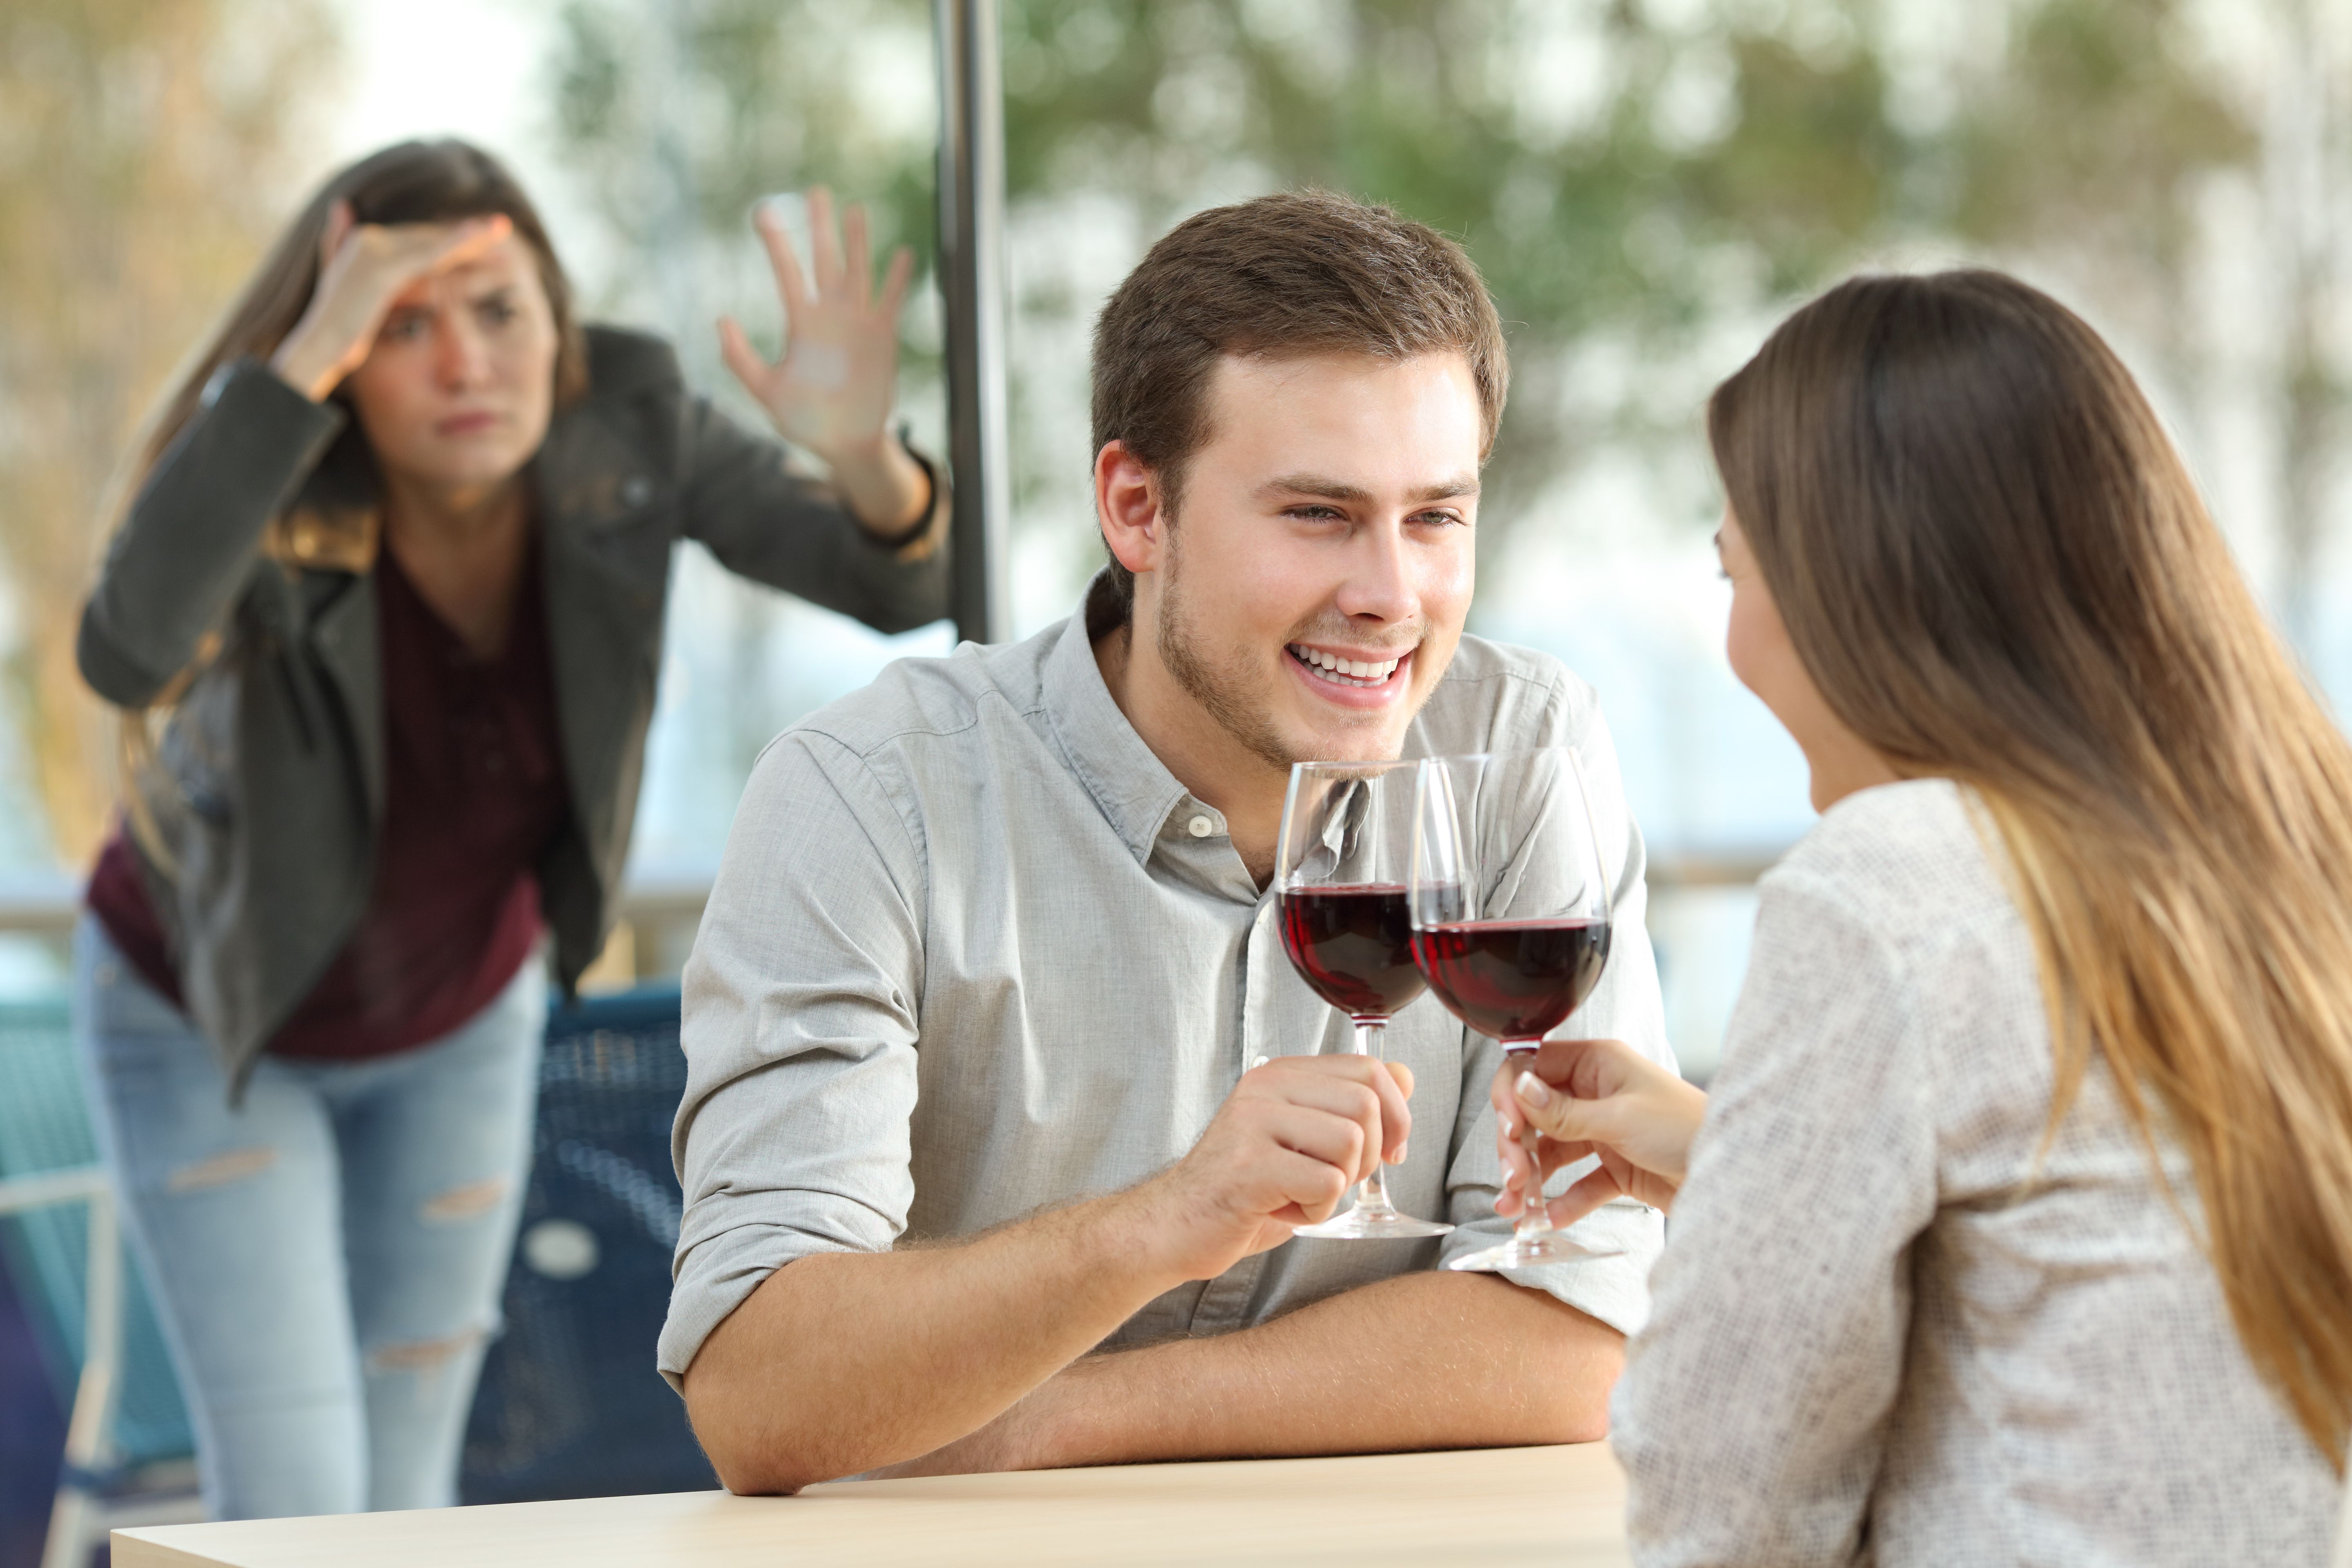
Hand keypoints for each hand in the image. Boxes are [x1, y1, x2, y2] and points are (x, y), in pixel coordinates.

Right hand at [269, 202, 511, 401]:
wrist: (319, 350)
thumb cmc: (339, 331)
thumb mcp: (358, 295)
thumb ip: (357, 259)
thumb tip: (341, 209)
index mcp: (365, 243)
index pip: (418, 237)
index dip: (452, 238)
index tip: (485, 236)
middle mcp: (369, 240)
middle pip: (430, 237)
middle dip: (469, 237)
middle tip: (503, 229)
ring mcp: (375, 253)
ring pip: (434, 242)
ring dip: (472, 237)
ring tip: (502, 229)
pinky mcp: (383, 271)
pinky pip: (428, 256)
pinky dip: (455, 244)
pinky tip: (480, 235)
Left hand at [720, 187, 912, 468]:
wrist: (845, 444)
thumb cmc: (806, 420)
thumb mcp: (767, 392)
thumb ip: (740, 359)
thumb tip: (720, 319)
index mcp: (801, 323)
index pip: (787, 273)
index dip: (776, 243)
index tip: (763, 212)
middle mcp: (829, 316)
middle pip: (824, 261)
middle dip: (819, 227)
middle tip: (814, 191)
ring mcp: (858, 324)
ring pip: (857, 273)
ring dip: (857, 242)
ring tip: (855, 210)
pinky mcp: (882, 339)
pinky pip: (890, 303)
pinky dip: (896, 280)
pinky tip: (903, 253)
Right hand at [1133, 1055, 1415, 1283]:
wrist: (1174, 1226)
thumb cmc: (1244, 1189)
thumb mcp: (1304, 1141)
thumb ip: (1350, 1106)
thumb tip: (1405, 1076)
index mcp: (1281, 1074)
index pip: (1368, 1069)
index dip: (1396, 1115)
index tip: (1388, 1151)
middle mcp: (1266, 1087)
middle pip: (1365, 1105)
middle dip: (1367, 1156)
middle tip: (1333, 1181)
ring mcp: (1253, 1123)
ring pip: (1350, 1142)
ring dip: (1339, 1185)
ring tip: (1302, 1194)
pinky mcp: (1248, 1166)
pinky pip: (1326, 1184)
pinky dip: (1318, 1210)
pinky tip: (1285, 1210)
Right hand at [1493, 1037, 1704, 1224]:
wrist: (1735, 1176)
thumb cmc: (1687, 1129)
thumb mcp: (1620, 1117)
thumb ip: (1564, 1112)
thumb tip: (1519, 1090)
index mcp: (1598, 1064)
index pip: (1534, 1066)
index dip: (1512, 1095)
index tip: (1507, 1128)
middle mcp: (1596, 1093)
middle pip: (1536, 1113)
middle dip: (1516, 1147)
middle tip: (1511, 1178)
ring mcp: (1605, 1131)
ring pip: (1552, 1151)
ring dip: (1530, 1179)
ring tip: (1515, 1209)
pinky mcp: (1617, 1167)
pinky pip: (1579, 1182)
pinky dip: (1562, 1201)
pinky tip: (1547, 1219)